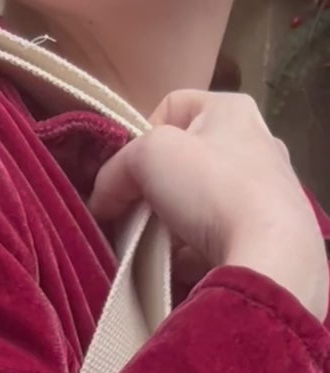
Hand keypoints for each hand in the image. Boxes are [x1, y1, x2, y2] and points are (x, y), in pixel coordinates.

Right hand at [89, 90, 328, 323]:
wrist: (270, 255)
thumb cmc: (212, 187)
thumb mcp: (149, 157)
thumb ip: (116, 171)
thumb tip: (102, 200)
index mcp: (232, 109)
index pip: (172, 106)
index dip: (141, 136)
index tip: (129, 173)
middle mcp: (258, 142)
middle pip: (186, 159)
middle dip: (156, 189)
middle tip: (137, 214)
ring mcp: (268, 189)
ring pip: (201, 201)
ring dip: (174, 223)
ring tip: (160, 247)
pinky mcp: (270, 232)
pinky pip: (219, 235)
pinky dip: (196, 250)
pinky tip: (186, 267)